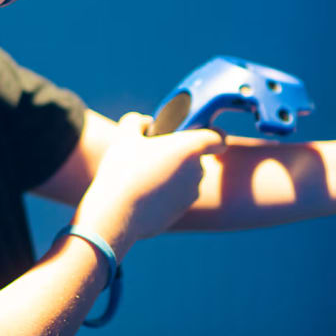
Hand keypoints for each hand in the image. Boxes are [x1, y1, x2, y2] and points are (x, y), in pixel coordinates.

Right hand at [74, 113, 224, 257]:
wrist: (116, 213)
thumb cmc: (123, 169)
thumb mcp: (125, 136)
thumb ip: (137, 122)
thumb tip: (146, 123)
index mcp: (190, 147)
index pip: (218, 138)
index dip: (215, 135)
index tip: (202, 134)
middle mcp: (198, 171)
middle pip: (197, 158)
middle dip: (181, 156)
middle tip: (155, 155)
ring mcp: (191, 194)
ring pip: (187, 179)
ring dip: (173, 175)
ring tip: (145, 176)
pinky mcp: (182, 212)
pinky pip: (178, 197)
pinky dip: (167, 194)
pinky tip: (144, 194)